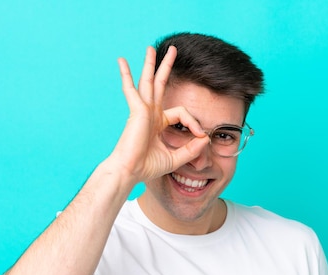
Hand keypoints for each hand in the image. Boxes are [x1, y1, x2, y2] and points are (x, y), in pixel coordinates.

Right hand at [109, 45, 209, 181]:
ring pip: (148, 81)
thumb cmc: (147, 167)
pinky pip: (131, 89)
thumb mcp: (176, 158)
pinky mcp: (136, 111)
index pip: (181, 113)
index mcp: (157, 123)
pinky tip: (121, 61)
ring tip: (152, 48)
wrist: (130, 172)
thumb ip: (191, 149)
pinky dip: (126, 75)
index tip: (201, 135)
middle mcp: (149, 114)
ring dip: (150, 64)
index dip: (194, 122)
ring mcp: (142, 111)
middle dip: (166, 67)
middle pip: (160, 85)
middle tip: (173, 51)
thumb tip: (205, 139)